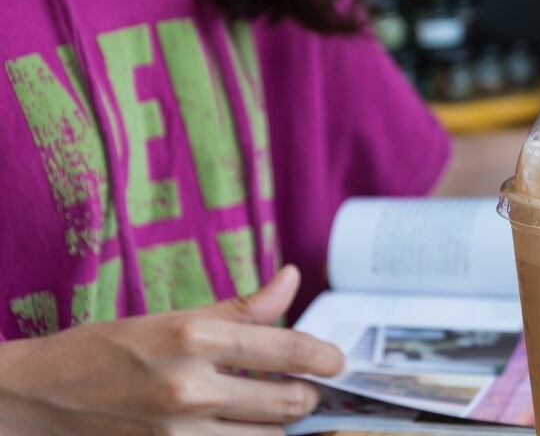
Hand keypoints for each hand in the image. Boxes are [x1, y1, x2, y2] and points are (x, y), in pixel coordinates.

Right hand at [0, 265, 342, 434]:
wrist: (41, 397)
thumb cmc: (109, 348)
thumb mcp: (176, 317)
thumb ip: (243, 307)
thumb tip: (291, 279)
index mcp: (194, 338)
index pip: (287, 351)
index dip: (324, 357)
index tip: (336, 361)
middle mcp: (190, 389)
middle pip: (288, 404)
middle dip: (307, 396)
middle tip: (306, 387)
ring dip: (279, 426)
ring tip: (272, 409)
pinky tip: (242, 426)